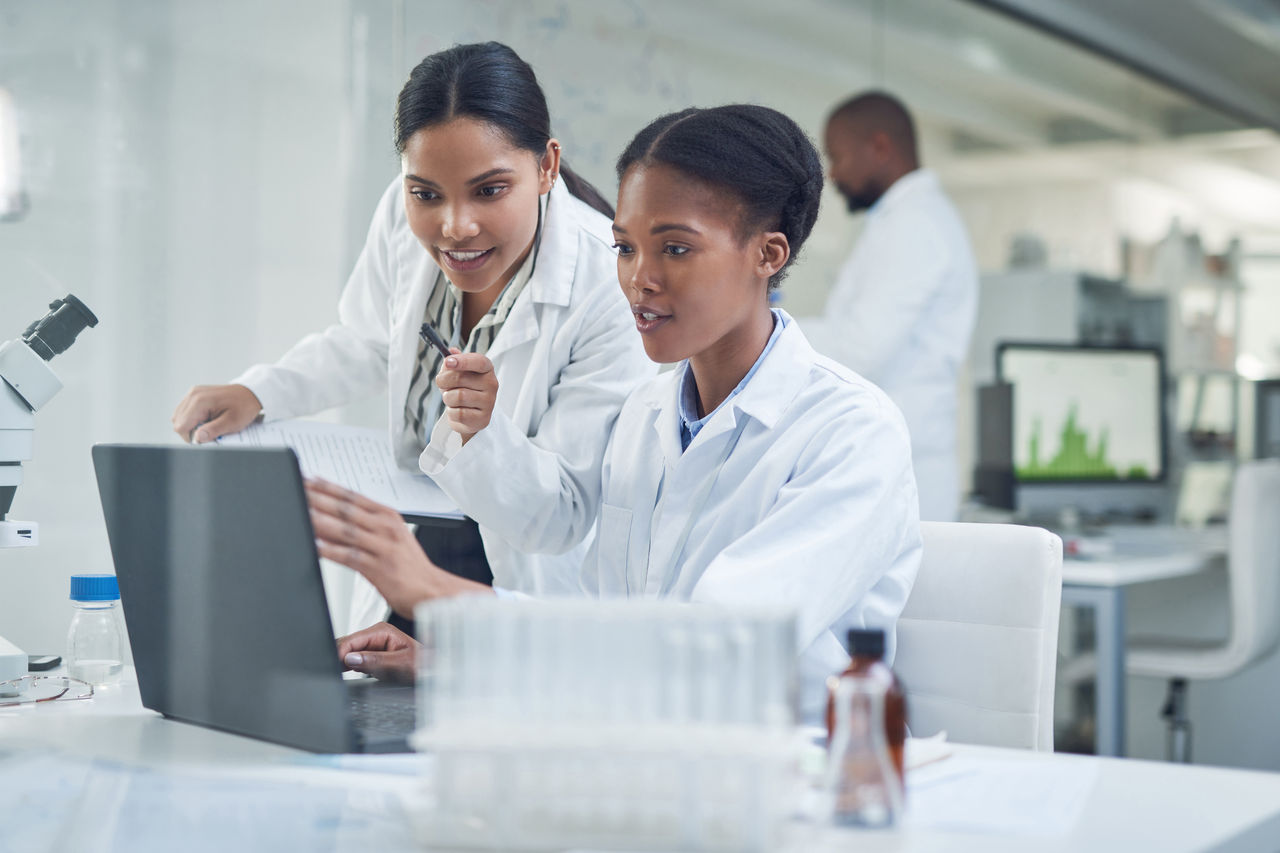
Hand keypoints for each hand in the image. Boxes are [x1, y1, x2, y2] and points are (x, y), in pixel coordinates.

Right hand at [172, 384, 262, 443]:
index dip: (191, 437)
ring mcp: (193, 393)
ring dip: (191, 424)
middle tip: (208, 431)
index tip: (205, 438)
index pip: (181, 426)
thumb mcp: (232, 422)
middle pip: (177, 422)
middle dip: (191, 431)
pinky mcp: (195, 394)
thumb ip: (213, 430)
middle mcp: (193, 395)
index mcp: (200, 401)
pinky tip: (206, 418)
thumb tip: (197, 438)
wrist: (250, 393)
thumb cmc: (244, 407)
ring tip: (208, 424)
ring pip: (179, 416)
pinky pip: (185, 410)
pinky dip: (192, 418)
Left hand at [305, 478, 491, 615]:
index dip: (328, 487)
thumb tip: (337, 518)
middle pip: (345, 509)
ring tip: (299, 512)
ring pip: (345, 529)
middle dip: (318, 498)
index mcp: (388, 516)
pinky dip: (329, 550)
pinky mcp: (378, 568)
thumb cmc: (411, 567)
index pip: (353, 497)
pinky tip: (314, 546)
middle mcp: (385, 528)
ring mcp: (382, 547)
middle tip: (296, 490)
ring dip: (319, 520)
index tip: (308, 479)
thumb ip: (368, 526)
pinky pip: (348, 556)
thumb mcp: (393, 537)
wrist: (433, 590)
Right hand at [336, 621, 418, 681]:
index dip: (339, 653)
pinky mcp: (371, 654)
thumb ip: (376, 661)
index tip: (335, 666)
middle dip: (340, 658)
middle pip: (346, 645)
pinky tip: (354, 673)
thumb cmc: (423, 665)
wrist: (432, 671)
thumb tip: (351, 658)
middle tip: (337, 673)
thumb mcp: (400, 664)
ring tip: (345, 674)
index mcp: (382, 631)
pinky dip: (350, 667)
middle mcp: (375, 635)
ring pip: (348, 652)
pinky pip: (354, 659)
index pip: (351, 640)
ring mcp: (372, 644)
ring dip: (344, 663)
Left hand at [435, 349, 498, 443]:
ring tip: (451, 399)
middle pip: (460, 378)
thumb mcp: (458, 372)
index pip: (478, 361)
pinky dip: (451, 412)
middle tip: (442, 384)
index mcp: (486, 369)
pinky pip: (458, 413)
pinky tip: (457, 411)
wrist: (471, 416)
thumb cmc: (464, 389)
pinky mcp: (483, 418)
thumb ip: (453, 361)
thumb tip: (451, 351)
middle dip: (443, 381)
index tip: (447, 362)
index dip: (462, 361)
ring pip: (457, 396)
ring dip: (447, 398)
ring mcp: (489, 402)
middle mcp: (491, 384)